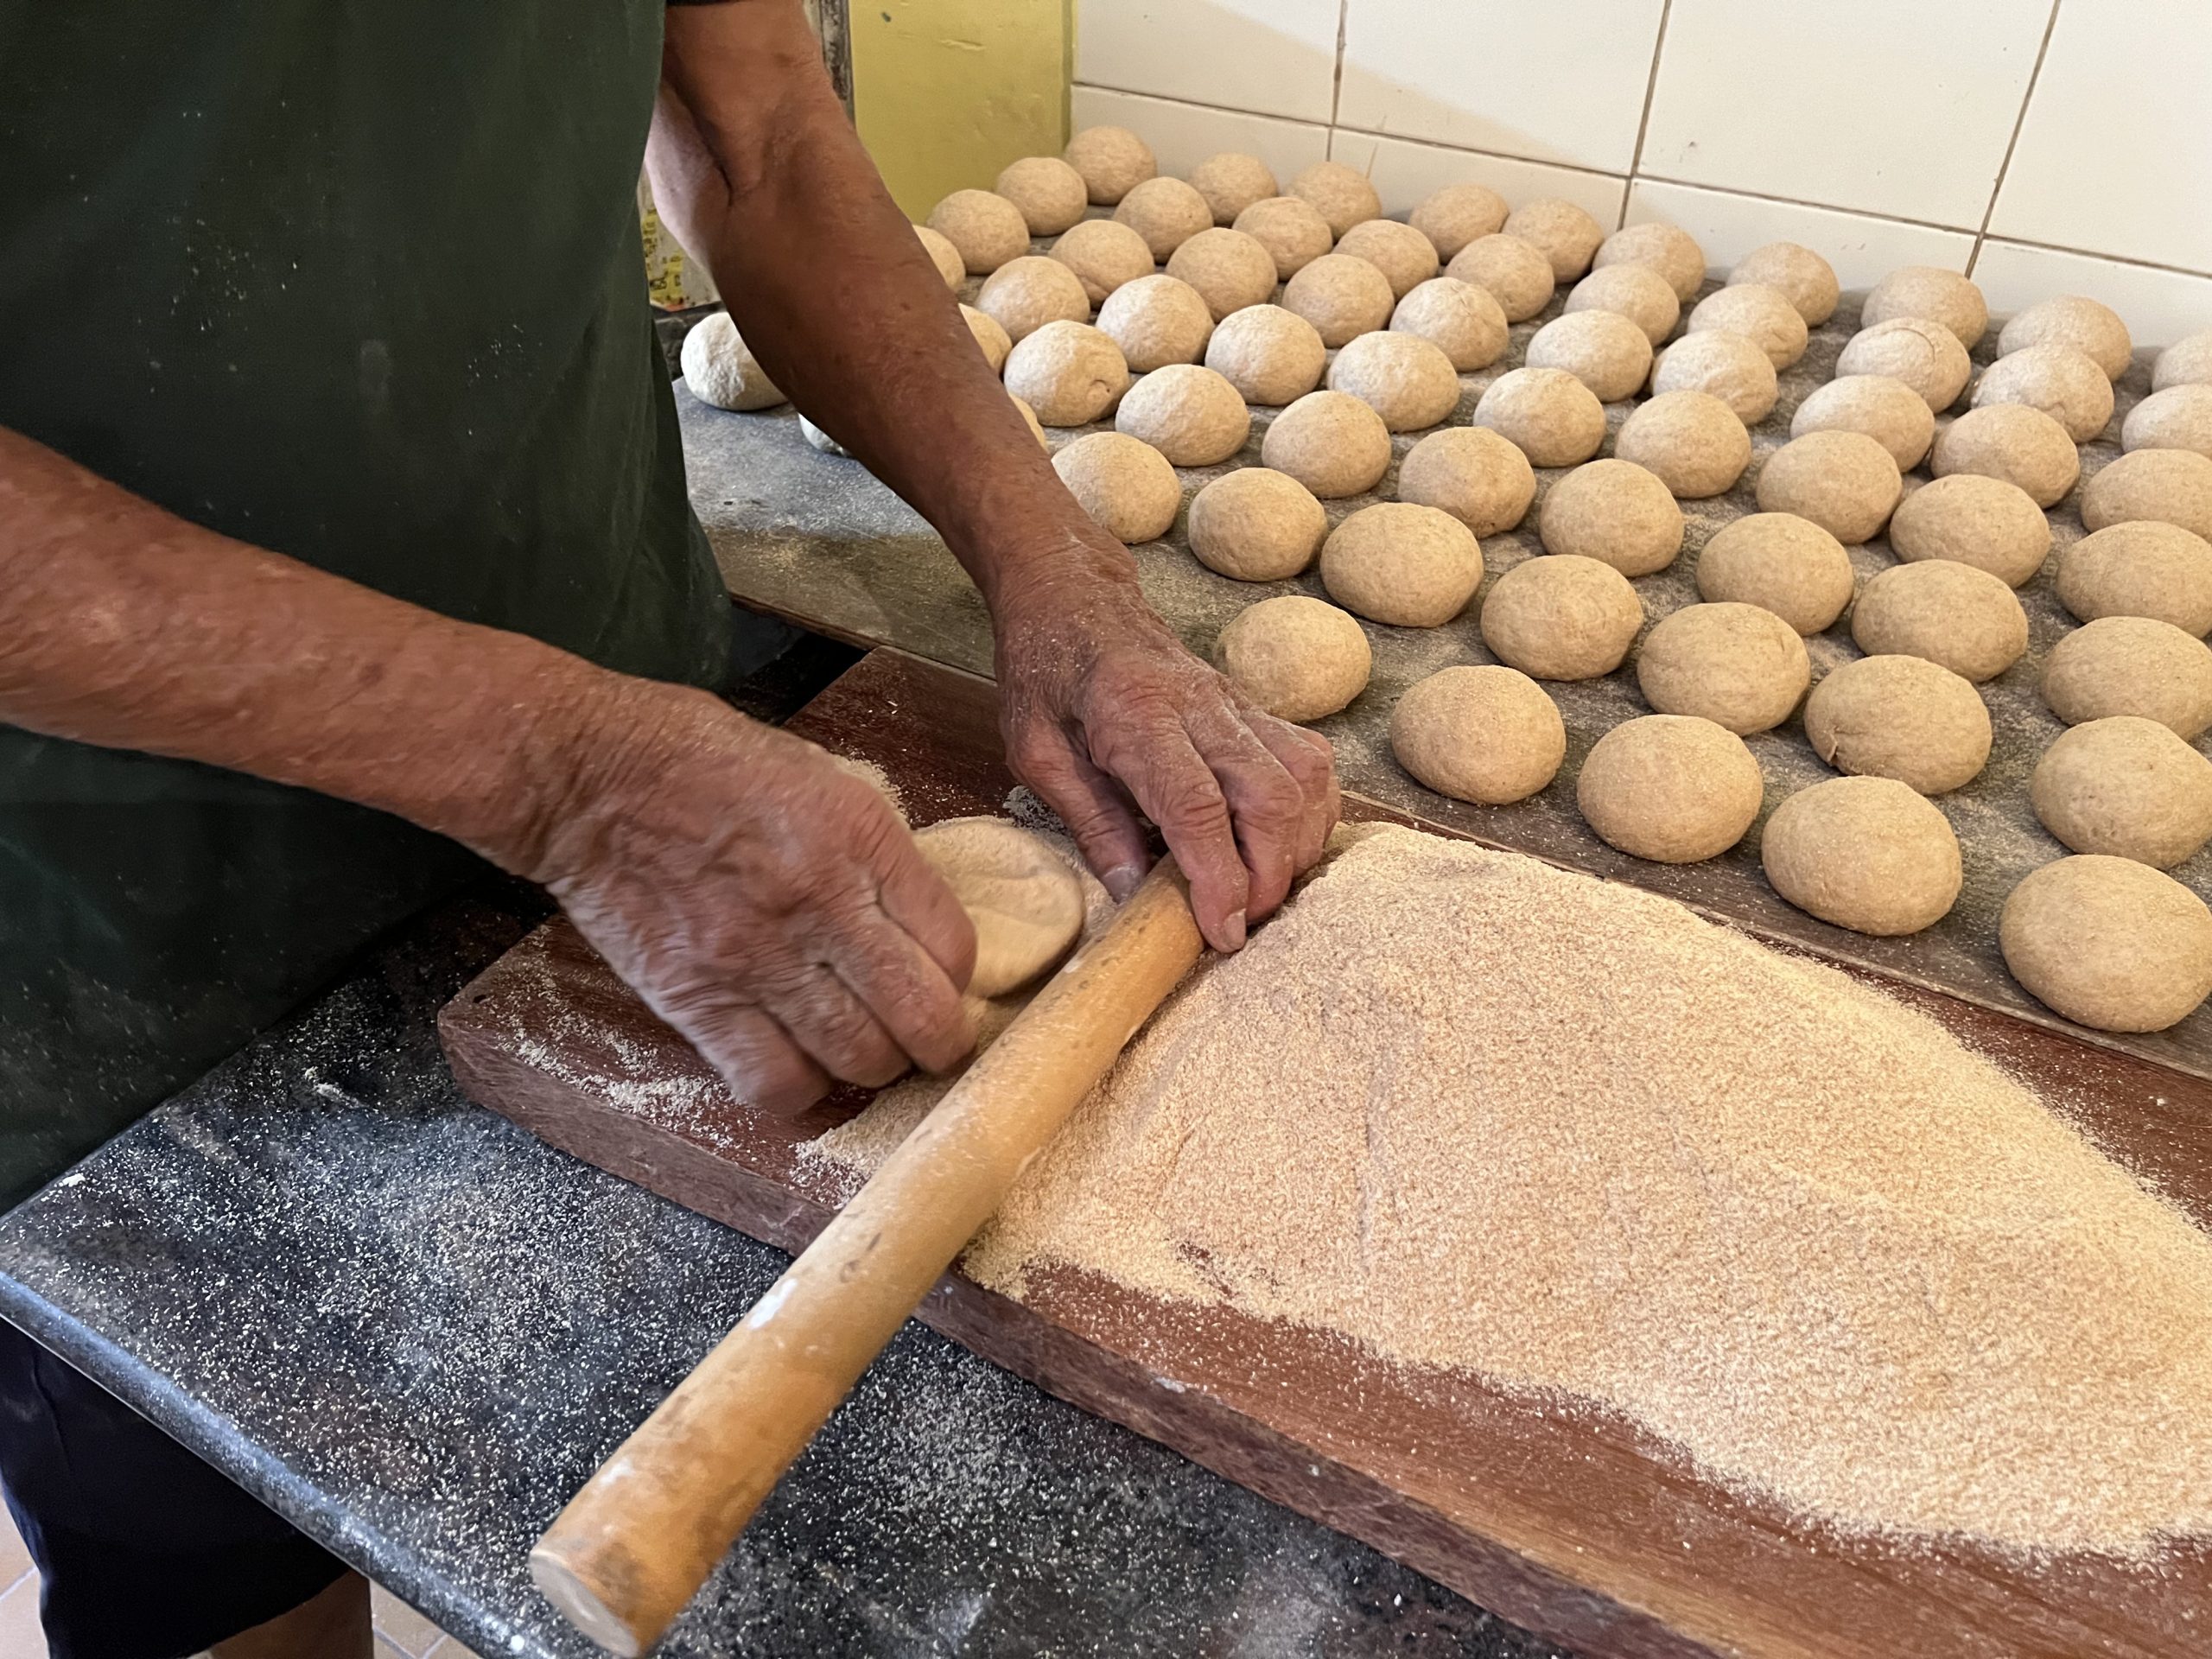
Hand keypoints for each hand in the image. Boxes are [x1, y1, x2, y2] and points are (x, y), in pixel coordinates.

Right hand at [521, 680, 976, 1114]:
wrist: (590, 776)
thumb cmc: (703, 761)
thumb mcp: (819, 777)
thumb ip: (871, 852)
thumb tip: (909, 919)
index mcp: (860, 838)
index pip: (953, 946)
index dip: (959, 978)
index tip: (942, 982)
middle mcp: (820, 903)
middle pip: (921, 1017)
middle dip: (938, 1043)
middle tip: (926, 1041)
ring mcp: (758, 959)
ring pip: (856, 1059)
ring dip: (874, 1070)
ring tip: (864, 1055)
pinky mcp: (697, 1000)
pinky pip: (771, 1082)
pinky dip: (800, 1093)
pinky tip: (802, 1072)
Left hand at [991, 538, 1340, 951]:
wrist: (1074, 597)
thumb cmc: (1046, 674)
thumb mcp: (1035, 753)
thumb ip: (1090, 822)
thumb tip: (1135, 893)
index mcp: (1136, 716)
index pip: (1198, 806)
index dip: (1219, 878)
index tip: (1222, 932)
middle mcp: (1201, 707)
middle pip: (1270, 797)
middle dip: (1269, 875)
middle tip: (1240, 923)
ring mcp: (1236, 704)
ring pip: (1304, 779)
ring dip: (1297, 847)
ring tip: (1261, 889)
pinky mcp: (1254, 708)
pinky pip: (1309, 762)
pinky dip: (1311, 812)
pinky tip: (1283, 844)